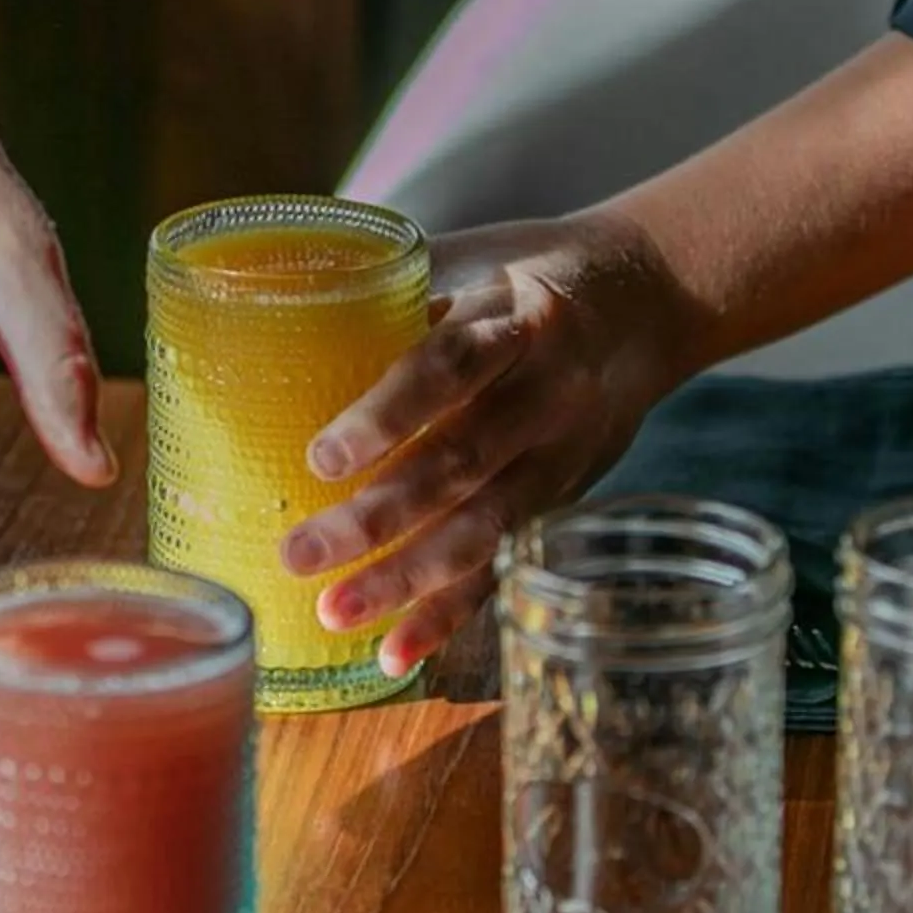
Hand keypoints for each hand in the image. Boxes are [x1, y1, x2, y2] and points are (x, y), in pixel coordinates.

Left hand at [278, 210, 693, 673]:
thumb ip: (389, 294)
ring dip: (407, 579)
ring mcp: (561, 455)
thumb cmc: (526, 274)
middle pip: (461, 461)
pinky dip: (450, 614)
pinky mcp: (562, 501)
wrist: (648, 299)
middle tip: (299, 555)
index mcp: (516, 317)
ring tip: (334, 613)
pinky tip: (395, 654)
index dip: (390, 414)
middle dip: (378, 518)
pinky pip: (503, 565)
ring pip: (484, 527)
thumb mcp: (471, 258)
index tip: (322, 458)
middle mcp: (546, 392)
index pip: (452, 365)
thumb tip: (263, 316)